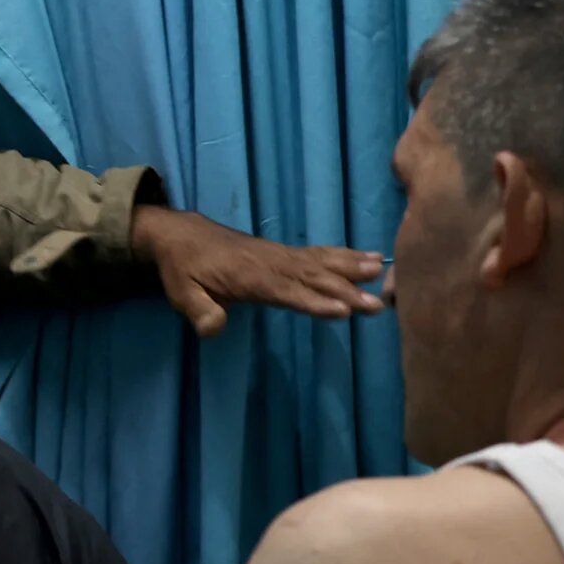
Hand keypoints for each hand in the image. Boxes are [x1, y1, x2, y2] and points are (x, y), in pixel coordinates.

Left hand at [130, 204, 384, 333]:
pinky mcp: (283, 252)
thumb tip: (214, 329)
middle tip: (379, 302)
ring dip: (353, 267)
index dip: (314, 301)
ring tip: (383, 271)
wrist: (180, 234)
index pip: (287, 291)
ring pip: (321, 261)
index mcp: (249, 276)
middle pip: (314, 277)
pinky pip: (318, 253)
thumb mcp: (181, 293)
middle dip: (347, 290)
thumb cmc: (183, 268)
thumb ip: (199, 311)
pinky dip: (344, 254)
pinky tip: (367, 257)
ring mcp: (279, 255)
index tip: (344, 310)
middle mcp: (271, 263)